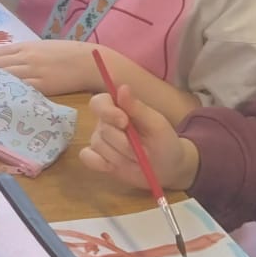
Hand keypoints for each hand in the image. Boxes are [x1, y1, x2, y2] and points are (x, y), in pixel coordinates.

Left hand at [0, 39, 99, 94]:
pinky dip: (4, 88)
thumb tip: (8, 61)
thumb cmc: (69, 55)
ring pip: (2, 73)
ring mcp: (34, 70)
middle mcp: (27, 57)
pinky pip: (20, 86)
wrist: (91, 60)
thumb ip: (26, 55)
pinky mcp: (44, 84)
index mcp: (27, 47)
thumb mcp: (44, 49)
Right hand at [79, 85, 198, 190]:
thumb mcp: (156, 125)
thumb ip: (138, 108)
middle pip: (102, 128)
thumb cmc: (164, 142)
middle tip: (141, 151)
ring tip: (136, 160)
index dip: (108, 112)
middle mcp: (106, 122)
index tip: (124, 123)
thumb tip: (122, 88)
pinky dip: (99, 163)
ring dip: (119, 156)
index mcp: (119, 108)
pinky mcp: (97, 158)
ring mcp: (100, 140)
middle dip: (123, 142)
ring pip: (98, 145)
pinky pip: (87, 157)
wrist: (167, 169)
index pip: (99, 102)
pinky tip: (113, 167)